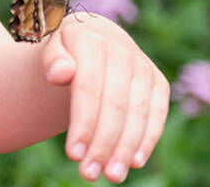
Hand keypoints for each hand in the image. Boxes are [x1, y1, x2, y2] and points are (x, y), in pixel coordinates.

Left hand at [41, 13, 168, 182]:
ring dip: (126, 147)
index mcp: (92, 39)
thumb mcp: (50, 48)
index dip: (83, 123)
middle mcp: (122, 50)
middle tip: (89, 174)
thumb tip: (60, 74)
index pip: (88, 87)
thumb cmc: (67, 50)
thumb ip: (52, 60)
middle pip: (115, 104)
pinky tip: (135, 161)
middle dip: (103, 143)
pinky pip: (157, 113)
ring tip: (112, 175)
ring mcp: (143, 66)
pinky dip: (148, 139)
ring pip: (138, 112)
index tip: (73, 155)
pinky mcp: (158, 81)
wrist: (94, 37)